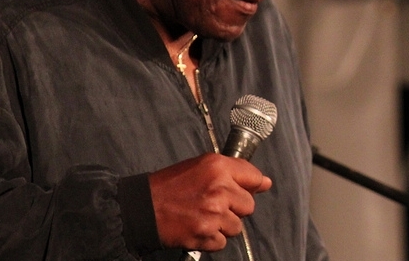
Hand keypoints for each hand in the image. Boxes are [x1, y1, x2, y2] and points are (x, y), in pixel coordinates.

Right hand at [147, 153, 271, 251]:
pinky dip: (212, 238)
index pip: (254, 177)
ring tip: (203, 215)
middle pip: (248, 206)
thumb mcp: (201, 166)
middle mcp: (219, 189)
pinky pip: (222, 242)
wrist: (144, 207)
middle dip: (235, 207)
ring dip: (223, 225)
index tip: (247, 189)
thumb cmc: (169, 186)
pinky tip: (198, 226)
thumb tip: (264, 182)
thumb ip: (234, 170)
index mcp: (218, 168)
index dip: (251, 185)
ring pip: (237, 227)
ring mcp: (213, 213)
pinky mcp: (206, 234)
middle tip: (214, 203)